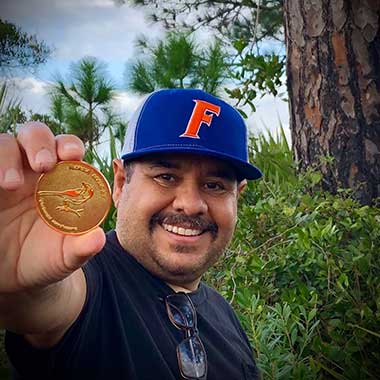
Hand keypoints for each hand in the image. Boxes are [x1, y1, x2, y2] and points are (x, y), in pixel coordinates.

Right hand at [0, 122, 105, 293]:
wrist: (13, 276)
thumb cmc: (46, 258)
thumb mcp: (65, 257)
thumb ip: (81, 247)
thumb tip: (97, 239)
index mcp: (61, 180)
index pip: (67, 150)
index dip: (69, 146)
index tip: (72, 155)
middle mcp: (32, 171)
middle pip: (36, 135)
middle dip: (40, 143)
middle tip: (43, 166)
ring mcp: (6, 175)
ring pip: (5, 144)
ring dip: (8, 157)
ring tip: (10, 184)